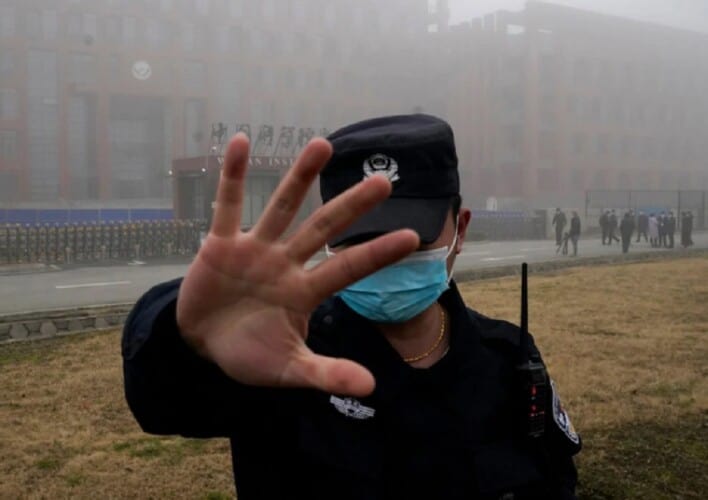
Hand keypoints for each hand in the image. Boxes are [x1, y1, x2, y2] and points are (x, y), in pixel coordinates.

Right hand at [176, 134, 418, 396]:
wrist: (201, 345)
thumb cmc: (248, 355)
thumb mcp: (288, 369)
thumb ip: (325, 374)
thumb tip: (372, 388)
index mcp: (305, 292)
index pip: (347, 269)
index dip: (376, 253)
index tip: (412, 236)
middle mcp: (286, 263)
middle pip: (323, 228)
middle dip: (352, 206)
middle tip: (384, 182)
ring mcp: (255, 249)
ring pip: (281, 207)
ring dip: (300, 177)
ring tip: (323, 144)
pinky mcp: (221, 243)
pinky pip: (227, 205)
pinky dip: (231, 175)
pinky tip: (239, 141)